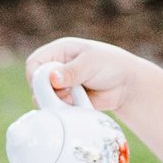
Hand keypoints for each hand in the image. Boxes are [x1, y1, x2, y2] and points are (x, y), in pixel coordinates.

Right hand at [24, 36, 146, 113]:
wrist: (127, 85)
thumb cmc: (111, 65)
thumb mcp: (91, 63)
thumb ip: (72, 72)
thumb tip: (53, 79)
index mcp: (59, 52)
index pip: (35, 62)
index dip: (35, 75)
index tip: (44, 86)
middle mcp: (57, 68)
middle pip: (37, 83)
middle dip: (46, 91)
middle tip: (62, 94)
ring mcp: (62, 86)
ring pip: (45, 98)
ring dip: (57, 102)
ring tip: (74, 98)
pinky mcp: (68, 101)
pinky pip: (57, 108)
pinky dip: (64, 110)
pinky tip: (77, 105)